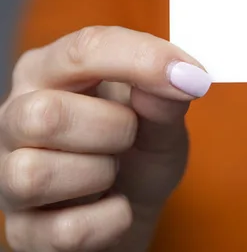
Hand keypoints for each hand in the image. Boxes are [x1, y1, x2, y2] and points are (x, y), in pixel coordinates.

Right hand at [0, 26, 210, 250]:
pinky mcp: (23, 231)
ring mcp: (8, 175)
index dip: (143, 60)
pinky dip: (110, 218)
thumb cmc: (138, 152)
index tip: (194, 78)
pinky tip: (114, 205)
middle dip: (113, 128)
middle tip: (131, 136)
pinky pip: (68, 229)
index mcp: (50, 71)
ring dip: (102, 174)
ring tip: (114, 171)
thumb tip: (178, 77)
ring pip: (36, 173)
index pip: (84, 49)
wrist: (130, 210)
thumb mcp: (162, 120)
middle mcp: (16, 116)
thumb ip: (167, 98)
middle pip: (45, 115)